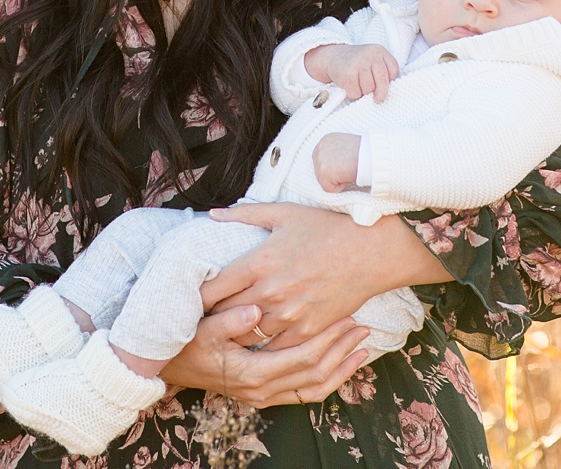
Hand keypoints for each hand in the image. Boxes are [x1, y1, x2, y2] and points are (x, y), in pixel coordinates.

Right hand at [160, 301, 369, 406]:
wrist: (169, 369)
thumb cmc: (185, 344)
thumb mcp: (202, 329)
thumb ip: (229, 321)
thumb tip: (256, 311)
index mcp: (252, 372)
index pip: (303, 358)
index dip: (328, 340)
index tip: (347, 318)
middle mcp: (262, 390)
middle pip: (315, 374)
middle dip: (342, 351)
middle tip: (363, 328)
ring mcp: (264, 396)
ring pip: (315, 389)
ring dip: (341, 369)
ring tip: (362, 348)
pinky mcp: (265, 395)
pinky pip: (305, 394)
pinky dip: (328, 381)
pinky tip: (342, 367)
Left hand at [202, 202, 448, 344]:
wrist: (371, 251)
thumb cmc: (326, 228)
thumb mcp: (284, 213)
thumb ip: (244, 215)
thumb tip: (212, 215)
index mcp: (259, 262)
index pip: (213, 288)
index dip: (196, 296)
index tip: (189, 298)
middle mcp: (271, 292)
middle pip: (225, 315)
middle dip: (211, 317)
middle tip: (201, 318)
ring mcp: (290, 314)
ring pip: (248, 335)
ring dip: (236, 334)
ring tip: (224, 333)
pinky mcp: (308, 330)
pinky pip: (276, 348)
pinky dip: (264, 346)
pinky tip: (256, 342)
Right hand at [305, 43, 398, 101]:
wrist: (333, 56)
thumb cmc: (357, 62)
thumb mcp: (373, 60)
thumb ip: (382, 71)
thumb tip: (385, 92)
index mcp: (379, 51)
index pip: (393, 70)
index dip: (390, 81)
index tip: (384, 85)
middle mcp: (369, 55)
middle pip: (383, 80)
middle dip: (381, 93)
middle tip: (377, 98)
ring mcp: (358, 63)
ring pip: (369, 88)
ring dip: (364, 92)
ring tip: (358, 86)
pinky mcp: (347, 74)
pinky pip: (356, 93)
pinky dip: (353, 94)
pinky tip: (350, 87)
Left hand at [312, 133, 361, 192]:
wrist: (372, 155)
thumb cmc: (365, 153)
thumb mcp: (346, 146)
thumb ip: (336, 153)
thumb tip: (333, 164)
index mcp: (326, 140)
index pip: (321, 161)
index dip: (333, 168)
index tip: (344, 167)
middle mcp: (320, 148)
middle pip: (319, 171)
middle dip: (333, 175)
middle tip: (347, 169)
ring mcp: (321, 160)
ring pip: (323, 181)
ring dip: (336, 180)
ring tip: (348, 171)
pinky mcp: (324, 172)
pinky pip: (328, 188)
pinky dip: (339, 187)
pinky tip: (348, 176)